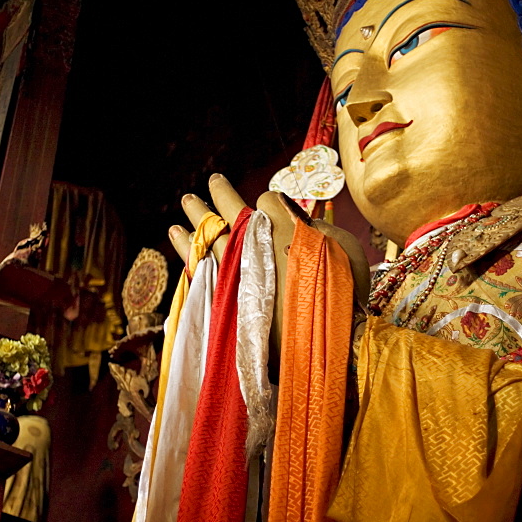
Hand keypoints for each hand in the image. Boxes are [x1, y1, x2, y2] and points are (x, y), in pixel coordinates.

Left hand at [169, 175, 370, 371]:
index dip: (269, 203)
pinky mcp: (228, 301)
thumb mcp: (343, 248)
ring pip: (208, 241)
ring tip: (178, 220)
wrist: (324, 337)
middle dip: (217, 197)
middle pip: (228, 214)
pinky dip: (191, 259)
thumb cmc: (343, 289)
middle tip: (208, 184)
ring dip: (194, 226)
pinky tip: (184, 250)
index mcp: (281, 224)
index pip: (265, 201)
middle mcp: (253, 243)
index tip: (271, 207)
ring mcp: (237, 272)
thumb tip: (300, 226)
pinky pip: (203, 273)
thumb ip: (318, 231)